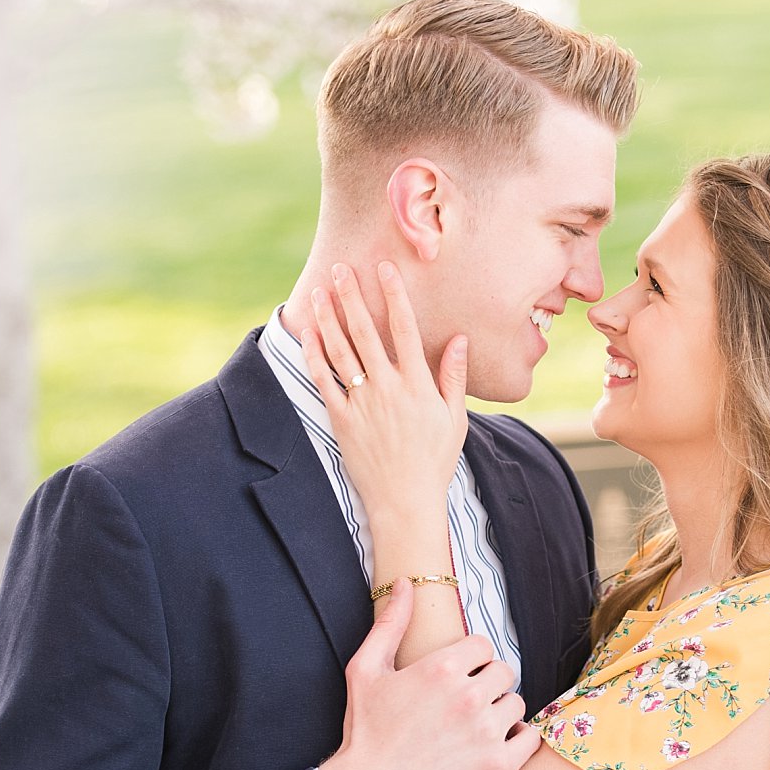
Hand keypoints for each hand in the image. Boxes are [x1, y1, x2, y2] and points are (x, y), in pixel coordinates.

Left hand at [299, 261, 467, 522]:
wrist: (405, 502)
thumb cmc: (434, 461)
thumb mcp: (454, 419)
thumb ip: (454, 377)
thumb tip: (460, 339)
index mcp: (418, 385)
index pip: (404, 329)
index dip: (394, 295)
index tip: (384, 268)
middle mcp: (387, 388)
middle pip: (365, 332)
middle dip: (351, 297)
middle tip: (341, 268)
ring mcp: (362, 403)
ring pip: (340, 351)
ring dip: (329, 318)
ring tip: (320, 291)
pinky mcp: (342, 420)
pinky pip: (324, 381)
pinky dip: (315, 355)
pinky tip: (310, 333)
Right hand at [317, 578, 538, 769]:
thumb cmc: (365, 730)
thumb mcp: (365, 669)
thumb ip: (390, 623)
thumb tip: (406, 584)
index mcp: (441, 669)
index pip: (483, 646)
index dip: (470, 660)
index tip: (456, 677)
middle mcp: (468, 698)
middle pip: (503, 672)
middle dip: (486, 683)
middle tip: (464, 702)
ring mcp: (486, 734)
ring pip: (515, 703)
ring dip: (499, 711)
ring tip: (474, 726)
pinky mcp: (497, 766)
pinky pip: (529, 738)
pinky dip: (517, 739)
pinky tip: (493, 744)